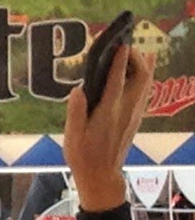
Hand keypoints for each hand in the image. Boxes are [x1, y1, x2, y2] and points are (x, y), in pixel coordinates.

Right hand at [64, 47, 154, 212]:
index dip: (119, 62)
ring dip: (144, 65)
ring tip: (138, 49)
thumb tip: (77, 89)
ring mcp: (134, 113)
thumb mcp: (72, 136)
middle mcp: (125, 110)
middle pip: (140, 78)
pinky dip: (147, 76)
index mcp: (108, 113)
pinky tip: (146, 67)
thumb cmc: (83, 156)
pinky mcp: (135, 117)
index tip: (120, 43)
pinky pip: (146, 91)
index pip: (117, 82)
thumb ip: (76, 112)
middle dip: (135, 58)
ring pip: (146, 83)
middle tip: (123, 45)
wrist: (102, 175)